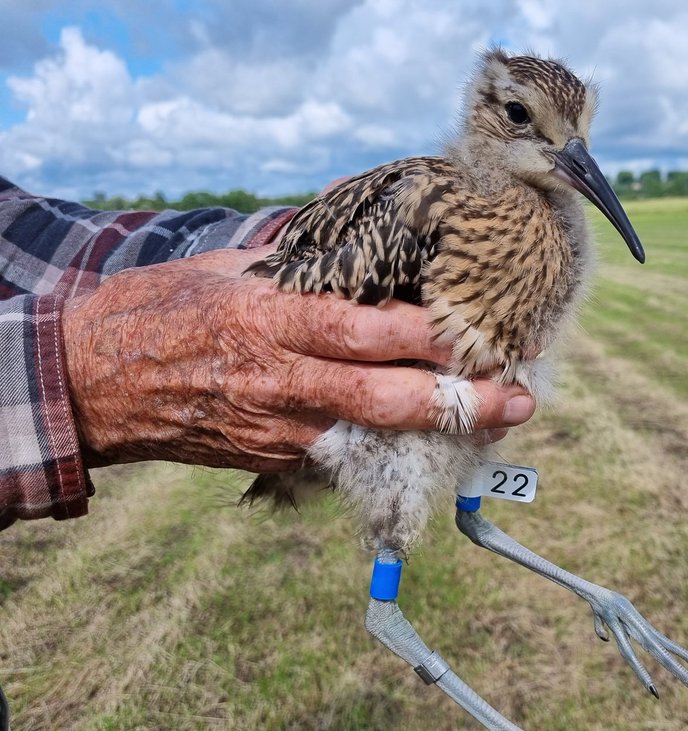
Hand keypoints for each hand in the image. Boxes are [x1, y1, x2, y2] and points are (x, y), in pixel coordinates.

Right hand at [61, 248, 534, 471]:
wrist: (92, 384)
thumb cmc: (160, 311)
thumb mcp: (228, 271)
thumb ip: (301, 265)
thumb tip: (359, 241)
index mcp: (273, 324)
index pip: (367, 332)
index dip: (431, 339)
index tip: (486, 333)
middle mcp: (284, 383)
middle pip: (387, 399)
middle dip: (460, 404)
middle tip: (521, 399)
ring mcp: (281, 431)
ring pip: (377, 438)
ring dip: (440, 433)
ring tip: (497, 423)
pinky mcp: (274, 460)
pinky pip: (344, 454)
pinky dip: (392, 446)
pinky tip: (436, 440)